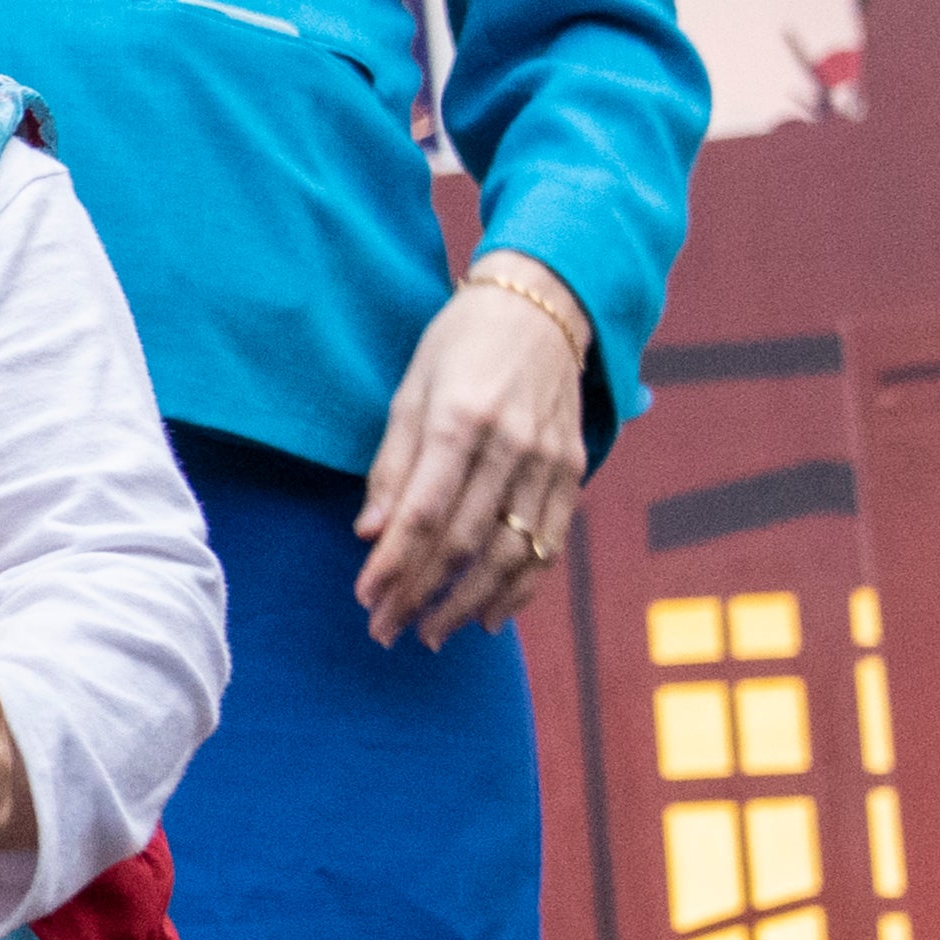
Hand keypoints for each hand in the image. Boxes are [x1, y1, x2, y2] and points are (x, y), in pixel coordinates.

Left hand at [353, 269, 591, 646]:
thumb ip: (392, 465)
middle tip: (387, 630)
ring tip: (432, 632)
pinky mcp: (573, 471)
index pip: (422, 514)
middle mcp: (510, 445)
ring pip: (510, 554)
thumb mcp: (410, 390)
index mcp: (460, 420)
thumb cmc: (460, 345)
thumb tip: (370, 534)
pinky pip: (549, 543)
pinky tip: (490, 615)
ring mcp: (549, 461)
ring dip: (468, 603)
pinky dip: (520, 587)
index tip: (366, 599)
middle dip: (420, 594)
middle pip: (462, 542)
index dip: (394, 565)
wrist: (543, 306)